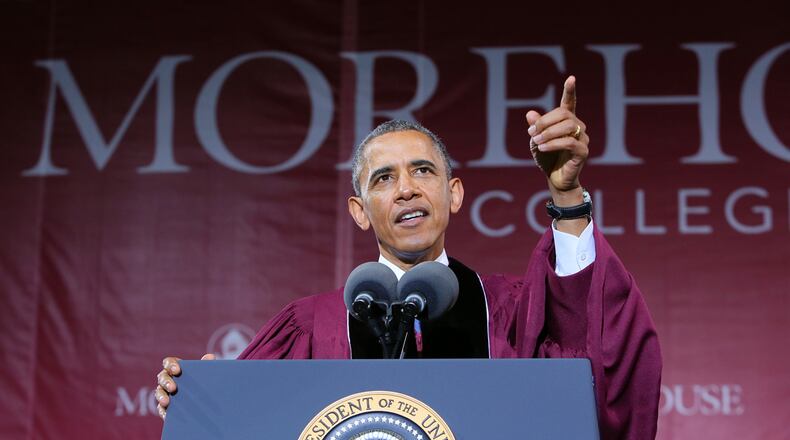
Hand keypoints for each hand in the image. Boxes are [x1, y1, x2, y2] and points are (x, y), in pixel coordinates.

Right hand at [155, 353, 215, 419]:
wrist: (202, 400)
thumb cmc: (201, 381)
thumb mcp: (205, 373)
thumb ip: (206, 365)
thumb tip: (210, 356)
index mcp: (175, 368)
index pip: (168, 362)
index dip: (170, 365)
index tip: (177, 370)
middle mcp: (167, 379)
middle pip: (162, 378)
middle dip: (166, 382)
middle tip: (173, 388)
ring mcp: (164, 392)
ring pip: (159, 392)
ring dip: (161, 396)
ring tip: (167, 402)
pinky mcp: (164, 406)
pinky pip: (160, 408)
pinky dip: (162, 411)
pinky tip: (167, 414)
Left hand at [526, 75, 588, 203]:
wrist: (555, 179)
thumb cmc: (547, 158)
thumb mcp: (537, 140)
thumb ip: (536, 127)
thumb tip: (530, 113)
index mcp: (567, 121)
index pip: (569, 103)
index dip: (570, 90)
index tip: (571, 78)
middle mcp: (578, 127)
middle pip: (564, 114)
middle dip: (545, 121)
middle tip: (531, 132)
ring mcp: (583, 138)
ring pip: (567, 127)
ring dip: (548, 133)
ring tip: (536, 141)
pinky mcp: (583, 151)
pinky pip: (569, 142)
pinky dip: (553, 144)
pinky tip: (542, 148)